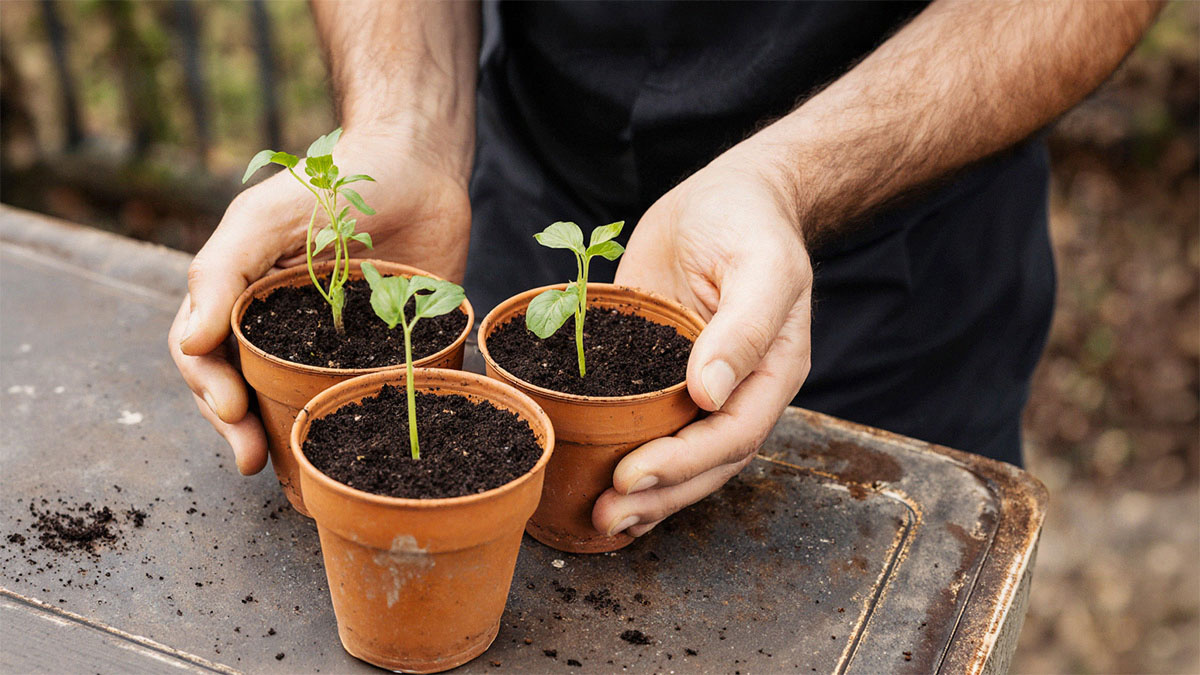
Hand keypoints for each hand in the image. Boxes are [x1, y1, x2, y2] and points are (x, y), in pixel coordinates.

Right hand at [167, 127, 471, 473]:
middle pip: (244, 388)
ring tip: (292, 476)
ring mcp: (334, 345)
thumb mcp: (267, 217)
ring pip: (297, 402)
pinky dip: (354, 426)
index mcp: (243, 298)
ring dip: (287, 440)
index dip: (209, 388)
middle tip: (252, 460)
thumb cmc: (333, 183)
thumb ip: (223, 271)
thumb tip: (189, 343)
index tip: (231, 413)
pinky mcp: (386, 352)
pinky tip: (359, 457)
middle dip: (239, 429)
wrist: (419, 168)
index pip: (205, 354)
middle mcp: (282, 328)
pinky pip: (365, 396)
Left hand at [595, 154, 812, 537]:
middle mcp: (737, 391)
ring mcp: (698, 388)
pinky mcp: (660, 374)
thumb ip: (744, 326)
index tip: (631, 477)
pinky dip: (624, 457)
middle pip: (705, 464)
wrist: (728, 197)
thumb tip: (709, 393)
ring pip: (677, 457)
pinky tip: (594, 484)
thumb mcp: (759, 262)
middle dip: (657, 496)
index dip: (682, 464)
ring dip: (642, 494)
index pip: (731, 436)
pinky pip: (646, 425)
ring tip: (598, 519)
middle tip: (605, 516)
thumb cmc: (749, 221)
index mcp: (771, 372)